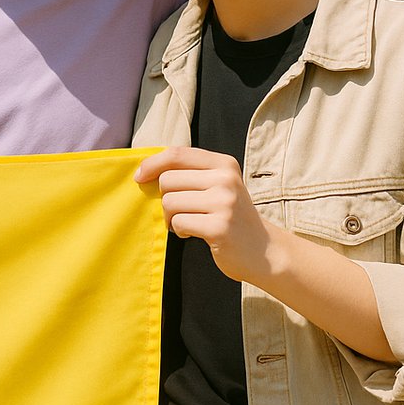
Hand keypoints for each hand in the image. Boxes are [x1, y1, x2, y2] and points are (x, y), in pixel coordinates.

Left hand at [135, 146, 274, 283]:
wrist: (264, 250)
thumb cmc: (230, 216)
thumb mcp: (217, 185)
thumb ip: (189, 173)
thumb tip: (144, 170)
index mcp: (223, 164)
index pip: (176, 154)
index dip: (152, 164)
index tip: (140, 177)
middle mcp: (225, 179)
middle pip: (167, 181)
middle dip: (166, 199)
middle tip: (181, 212)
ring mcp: (224, 202)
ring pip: (170, 203)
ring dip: (171, 218)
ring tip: (188, 223)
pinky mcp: (219, 226)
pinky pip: (179, 223)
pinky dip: (180, 231)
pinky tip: (194, 234)